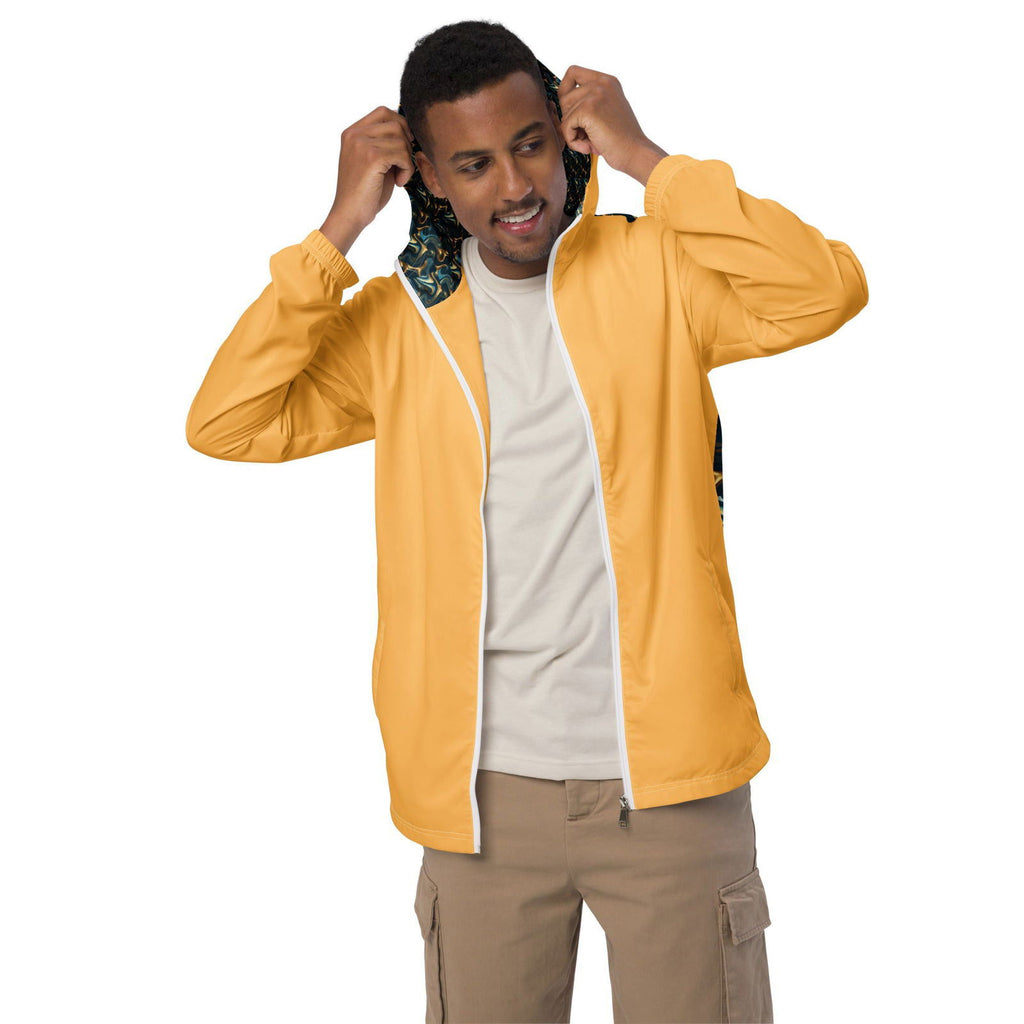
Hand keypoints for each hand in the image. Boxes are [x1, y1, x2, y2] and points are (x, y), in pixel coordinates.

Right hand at [320, 106, 416, 243]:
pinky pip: (402, 154)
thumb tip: (408, 127)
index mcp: (352, 132)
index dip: (400, 126)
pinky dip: (407, 170)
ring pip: (401, 139)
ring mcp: (361, 144)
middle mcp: (354, 134)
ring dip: (407, 160)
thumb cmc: (365, 192)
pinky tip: (399, 182)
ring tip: (399, 176)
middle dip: (406, 144)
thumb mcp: (373, 160)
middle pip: (395, 123)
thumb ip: (384, 141)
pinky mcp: (371, 157)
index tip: (403, 148)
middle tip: (402, 165)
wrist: (350, 214)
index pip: (384, 111)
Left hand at [556, 66, 667, 183]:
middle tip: (587, 135)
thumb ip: (589, 100)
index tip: (572, 111)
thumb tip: (561, 100)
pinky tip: (589, 147)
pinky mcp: (588, 109)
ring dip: (573, 133)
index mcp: (606, 81)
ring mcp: (595, 94)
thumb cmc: (622, 140)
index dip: (565, 91)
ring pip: (564, 113)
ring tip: (591, 142)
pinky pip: (566, 126)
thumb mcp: (607, 111)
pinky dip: (573, 142)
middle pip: (564, 96)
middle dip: (570, 119)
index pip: (572, 72)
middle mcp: (601, 83)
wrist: (635, 153)